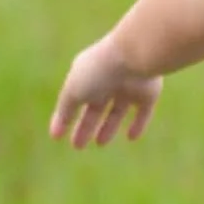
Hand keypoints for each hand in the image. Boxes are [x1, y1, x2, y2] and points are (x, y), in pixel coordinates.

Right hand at [50, 33, 162, 148]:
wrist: (135, 57)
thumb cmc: (99, 71)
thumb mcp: (74, 91)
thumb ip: (64, 111)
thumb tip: (55, 131)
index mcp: (87, 74)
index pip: (74, 99)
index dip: (66, 117)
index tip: (58, 136)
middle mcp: (107, 80)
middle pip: (95, 108)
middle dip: (85, 126)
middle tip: (77, 146)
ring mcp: (129, 86)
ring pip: (117, 111)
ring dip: (108, 127)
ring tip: (100, 144)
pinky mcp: (148, 93)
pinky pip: (143, 112)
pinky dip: (138, 124)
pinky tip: (131, 138)